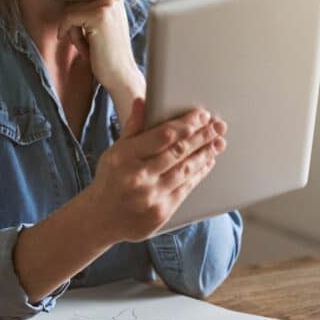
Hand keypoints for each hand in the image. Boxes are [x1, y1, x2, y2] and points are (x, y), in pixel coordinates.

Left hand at [58, 0, 140, 97]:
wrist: (121, 75)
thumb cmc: (107, 53)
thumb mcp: (100, 24)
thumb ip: (88, 7)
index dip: (78, 21)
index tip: (92, 37)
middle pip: (73, 3)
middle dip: (75, 27)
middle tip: (91, 45)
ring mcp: (107, 4)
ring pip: (69, 11)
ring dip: (74, 34)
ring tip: (91, 47)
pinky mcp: (99, 16)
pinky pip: (68, 19)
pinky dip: (72, 37)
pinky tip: (87, 50)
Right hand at [84, 98, 227, 242]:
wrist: (100, 218)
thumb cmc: (110, 179)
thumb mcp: (115, 151)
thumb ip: (132, 127)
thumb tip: (142, 101)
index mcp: (124, 156)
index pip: (163, 135)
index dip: (186, 124)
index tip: (202, 115)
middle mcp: (138, 176)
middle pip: (178, 152)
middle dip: (202, 136)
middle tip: (219, 126)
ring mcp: (150, 197)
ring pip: (185, 170)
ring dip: (205, 154)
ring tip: (218, 142)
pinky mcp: (161, 213)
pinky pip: (185, 189)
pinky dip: (198, 174)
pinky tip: (207, 162)